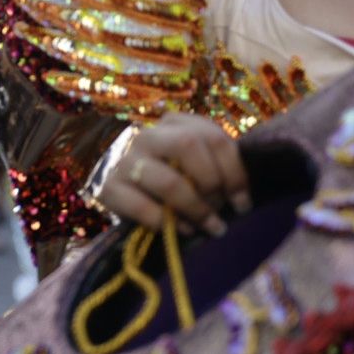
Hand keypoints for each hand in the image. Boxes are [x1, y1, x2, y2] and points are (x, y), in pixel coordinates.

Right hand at [97, 114, 250, 236]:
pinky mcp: (110, 188)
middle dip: (211, 181)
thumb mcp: (198, 164)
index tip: (243, 202)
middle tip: (221, 207)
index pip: (212, 137)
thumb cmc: (175, 178)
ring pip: (168, 181)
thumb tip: (240, 198)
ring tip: (210, 226)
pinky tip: (182, 229)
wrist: (127, 192)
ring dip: (196, 209)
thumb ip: (218, 167)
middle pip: (187, 145)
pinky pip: (143, 207)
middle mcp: (147, 136)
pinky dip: (168, 223)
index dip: (234, 171)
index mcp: (174, 124)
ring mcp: (125, 161)